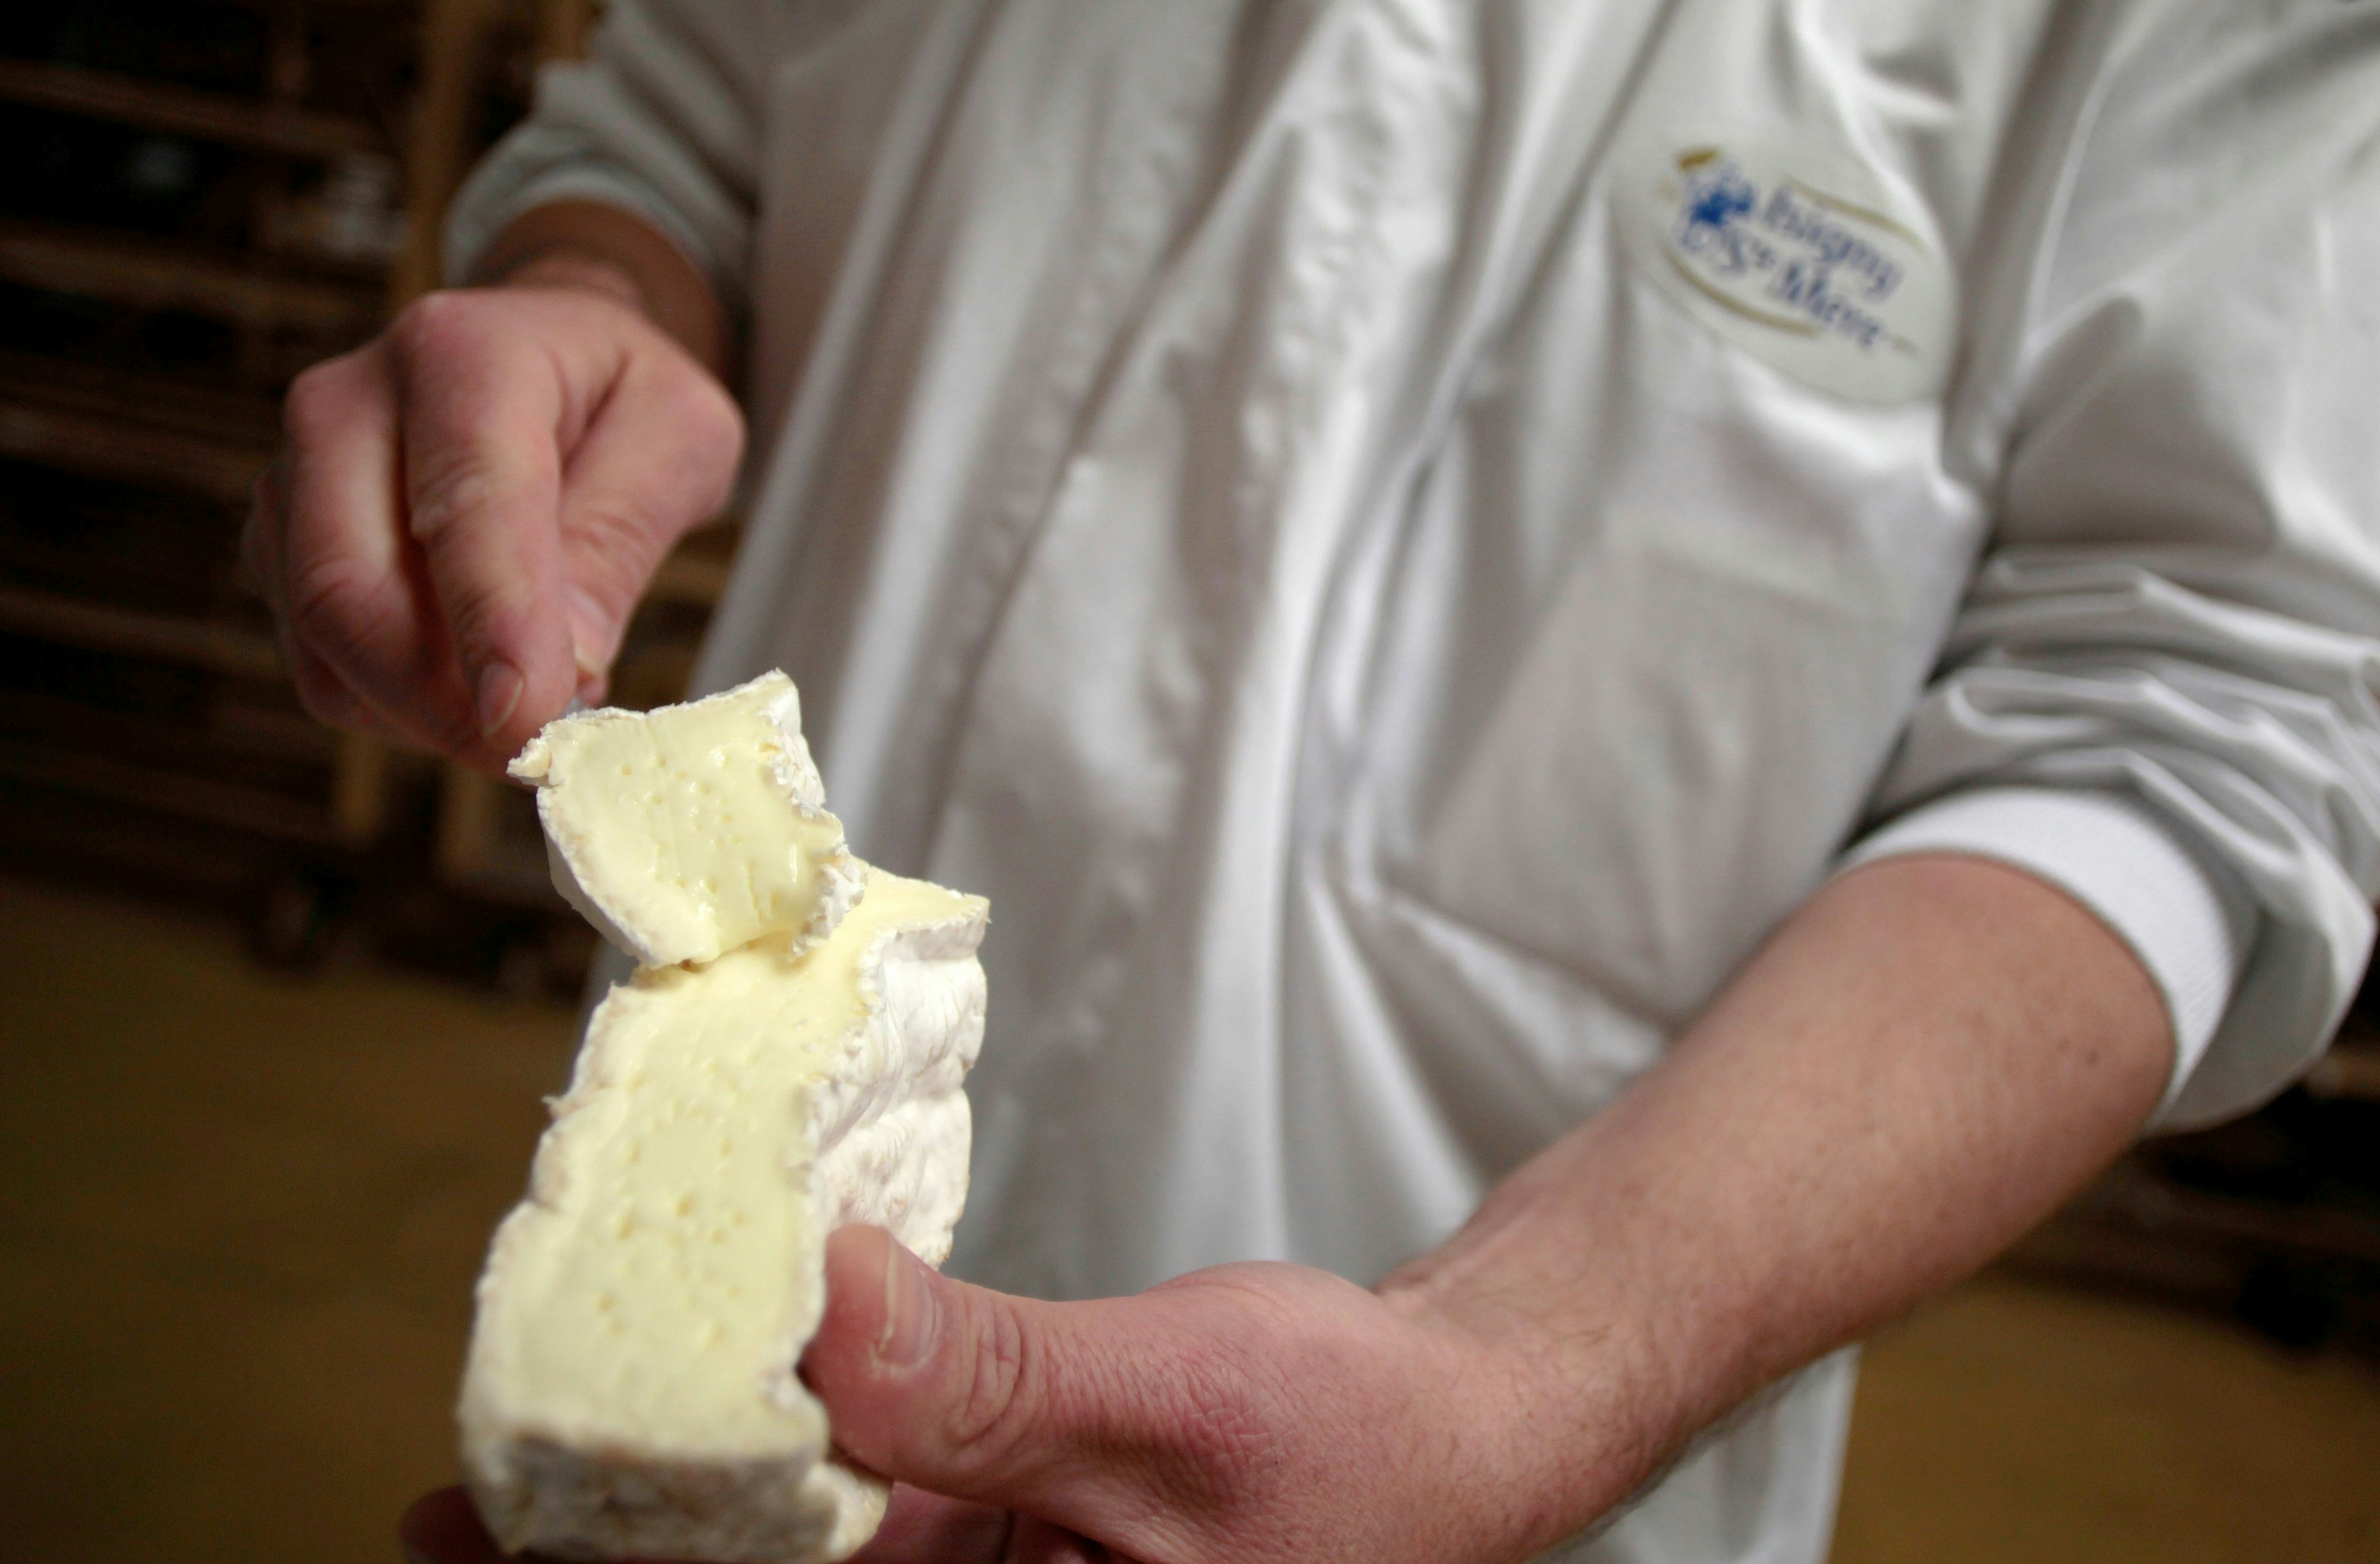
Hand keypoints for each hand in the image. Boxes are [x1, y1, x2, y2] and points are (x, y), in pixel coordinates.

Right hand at [244, 273, 742, 770]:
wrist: (550, 355)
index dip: (491, 625)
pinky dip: (399, 708)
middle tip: (540, 748)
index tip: (528, 719)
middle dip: (443, 700)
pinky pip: (322, 665)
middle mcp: (345, 405)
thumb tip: (567, 666)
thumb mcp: (679, 439)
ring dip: (425, 713)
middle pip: (349, 590)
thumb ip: (621, 539)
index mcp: (459, 354)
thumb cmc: (619, 397)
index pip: (462, 506)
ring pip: (326, 645)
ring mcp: (293, 479)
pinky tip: (475, 688)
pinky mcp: (280, 549)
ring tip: (527, 706)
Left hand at [399, 1224, 1611, 1563]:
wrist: (1459, 1411)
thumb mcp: (1170, 1404)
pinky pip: (857, 1501)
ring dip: (688, 1496)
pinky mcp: (988, 1532)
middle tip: (458, 1505)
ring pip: (794, 1558)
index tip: (477, 1548)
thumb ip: (990, 1376)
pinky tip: (718, 1376)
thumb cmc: (1356, 1439)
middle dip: (624, 1558)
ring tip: (541, 1435)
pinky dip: (786, 1440)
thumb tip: (811, 1304)